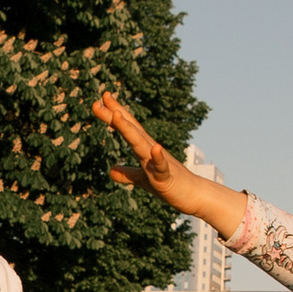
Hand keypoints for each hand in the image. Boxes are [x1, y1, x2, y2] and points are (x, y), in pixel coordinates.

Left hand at [93, 91, 244, 231]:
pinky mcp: (167, 177)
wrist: (193, 195)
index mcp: (144, 149)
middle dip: (116, 115)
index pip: (128, 127)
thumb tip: (111, 171)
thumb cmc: (169, 184)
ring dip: (129, 130)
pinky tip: (156, 149)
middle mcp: (151, 150)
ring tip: (117, 116)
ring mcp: (159, 162)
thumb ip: (127, 174)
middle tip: (102, 97)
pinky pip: (162, 167)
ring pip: (141, 144)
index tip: (100, 99)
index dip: (113, 114)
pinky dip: (158, 158)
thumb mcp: (142, 179)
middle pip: (131, 130)